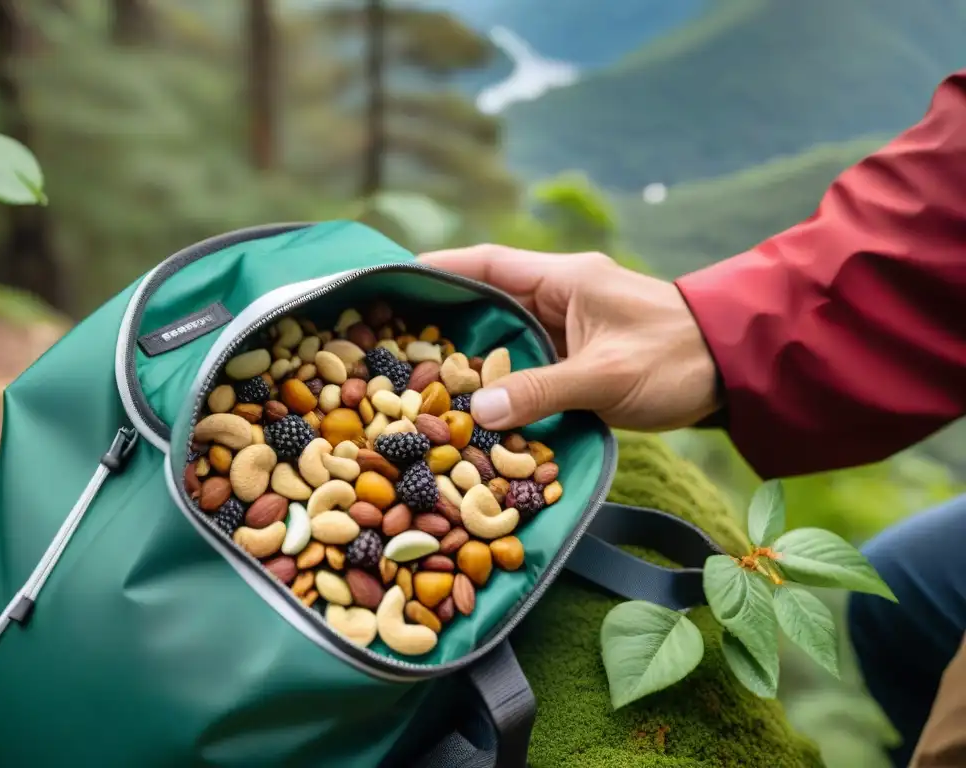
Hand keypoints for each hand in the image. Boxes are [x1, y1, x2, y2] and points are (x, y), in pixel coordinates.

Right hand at [417, 245, 720, 431]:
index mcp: (564, 279)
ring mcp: (569, 330)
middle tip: (393, 347)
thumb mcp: (607, 376)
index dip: (440, 269)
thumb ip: (543, 390)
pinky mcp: (579, 360)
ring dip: (472, 359)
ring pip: (504, 338)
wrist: (736, 372)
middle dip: (444, 322)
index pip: (488, 263)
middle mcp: (560, 298)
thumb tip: (477, 411)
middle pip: (487, 303)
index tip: (394, 283)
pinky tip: (476, 408)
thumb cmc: (677, 359)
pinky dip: (502, 384)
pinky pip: (527, 367)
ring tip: (422, 383)